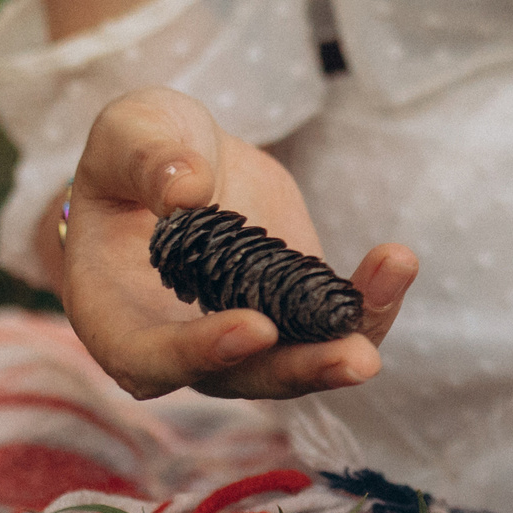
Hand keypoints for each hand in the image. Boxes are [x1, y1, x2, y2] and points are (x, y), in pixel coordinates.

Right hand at [62, 87, 416, 399]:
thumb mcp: (129, 134)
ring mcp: (242, 334)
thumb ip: (146, 160)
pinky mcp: (292, 311)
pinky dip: (368, 302)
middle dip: (303, 371)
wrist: (185, 156)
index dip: (199, 354)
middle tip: (359, 359)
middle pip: (241, 379)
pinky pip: (332, 325)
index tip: (257, 327)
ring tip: (394, 278)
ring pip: (298, 361)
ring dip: (350, 339)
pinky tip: (397, 262)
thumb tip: (187, 191)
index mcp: (115, 314)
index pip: (148, 358)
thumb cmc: (137, 149)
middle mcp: (180, 343)